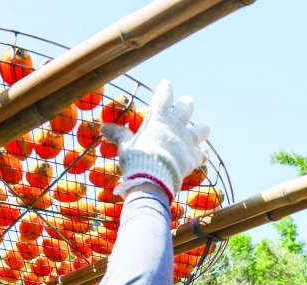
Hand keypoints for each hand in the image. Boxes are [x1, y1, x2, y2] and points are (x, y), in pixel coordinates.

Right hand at [103, 79, 209, 201]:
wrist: (154, 178)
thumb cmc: (137, 158)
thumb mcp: (125, 145)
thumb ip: (119, 135)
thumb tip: (104, 128)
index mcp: (158, 119)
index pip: (164, 96)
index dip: (166, 88)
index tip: (167, 84)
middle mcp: (175, 127)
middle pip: (187, 107)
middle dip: (185, 103)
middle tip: (184, 103)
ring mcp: (187, 142)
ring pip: (202, 129)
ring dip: (202, 128)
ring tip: (203, 127)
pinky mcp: (192, 158)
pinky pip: (201, 155)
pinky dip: (202, 155)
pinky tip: (203, 154)